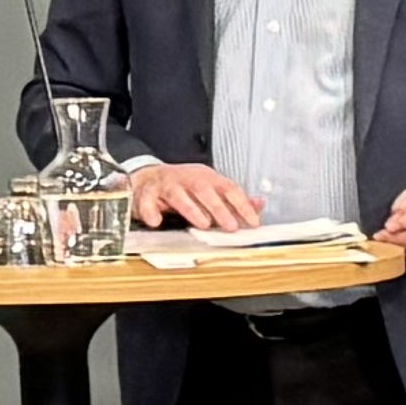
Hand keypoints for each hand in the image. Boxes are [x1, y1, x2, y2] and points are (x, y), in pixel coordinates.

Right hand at [125, 162, 260, 230]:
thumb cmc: (182, 186)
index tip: (253, 222)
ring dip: (191, 209)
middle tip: (231, 226)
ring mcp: (166, 185)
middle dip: (219, 208)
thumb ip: (233, 200)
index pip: (228, 188)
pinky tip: (156, 221)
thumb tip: (259, 204)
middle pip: (204, 189)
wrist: (146, 178)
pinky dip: (151, 211)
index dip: (242, 205)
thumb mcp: (210, 189)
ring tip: (202, 224)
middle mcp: (187, 178)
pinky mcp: (146, 194)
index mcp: (206, 178)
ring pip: (178, 194)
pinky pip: (147, 202)